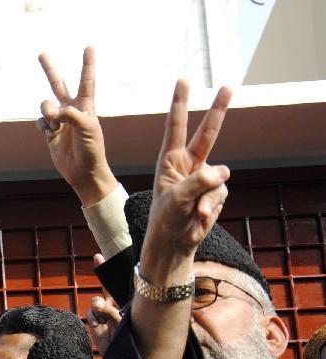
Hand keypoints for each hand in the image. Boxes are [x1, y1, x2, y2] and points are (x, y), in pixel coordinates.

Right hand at [37, 47, 116, 205]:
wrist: (83, 172)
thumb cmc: (92, 150)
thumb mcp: (87, 129)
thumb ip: (70, 115)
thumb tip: (51, 111)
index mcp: (85, 106)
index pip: (86, 80)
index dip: (87, 64)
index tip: (89, 47)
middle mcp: (71, 110)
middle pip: (57, 84)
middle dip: (49, 69)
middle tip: (41, 54)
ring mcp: (60, 121)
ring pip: (45, 106)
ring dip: (47, 113)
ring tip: (55, 125)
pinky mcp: (51, 133)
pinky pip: (40, 121)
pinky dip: (43, 126)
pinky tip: (50, 133)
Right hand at [86, 259, 120, 355]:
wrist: (120, 357)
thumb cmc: (130, 339)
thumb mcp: (124, 323)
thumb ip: (111, 311)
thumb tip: (96, 305)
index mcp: (127, 302)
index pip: (120, 283)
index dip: (112, 269)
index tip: (101, 256)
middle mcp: (116, 304)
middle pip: (106, 287)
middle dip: (102, 277)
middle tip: (98, 261)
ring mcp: (105, 311)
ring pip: (95, 301)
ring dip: (99, 311)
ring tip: (105, 322)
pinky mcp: (95, 319)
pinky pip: (90, 312)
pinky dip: (93, 319)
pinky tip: (99, 326)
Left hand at [144, 80, 231, 264]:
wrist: (174, 241)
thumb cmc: (166, 218)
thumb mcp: (177, 198)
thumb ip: (199, 182)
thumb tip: (224, 172)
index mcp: (171, 160)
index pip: (176, 126)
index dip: (180, 103)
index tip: (183, 80)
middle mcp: (189, 163)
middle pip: (207, 132)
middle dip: (218, 109)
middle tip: (228, 85)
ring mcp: (204, 177)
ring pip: (218, 177)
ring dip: (207, 197)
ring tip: (193, 212)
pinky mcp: (215, 191)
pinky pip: (221, 193)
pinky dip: (212, 207)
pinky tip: (200, 218)